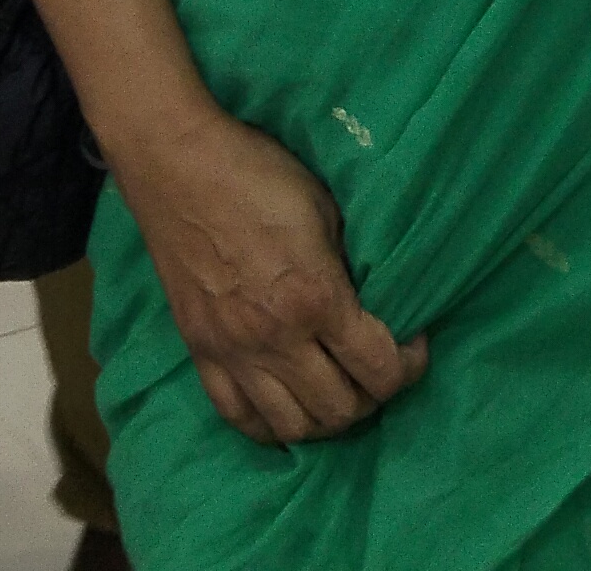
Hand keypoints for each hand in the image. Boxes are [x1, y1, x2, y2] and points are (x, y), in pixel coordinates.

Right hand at [120, 106, 427, 445]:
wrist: (176, 163)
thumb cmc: (258, 173)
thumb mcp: (325, 208)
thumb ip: (349, 265)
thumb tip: (371, 301)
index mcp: (316, 297)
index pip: (379, 367)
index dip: (409, 364)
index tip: (413, 345)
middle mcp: (276, 338)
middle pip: (340, 410)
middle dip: (372, 395)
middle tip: (376, 366)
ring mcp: (233, 352)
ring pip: (292, 427)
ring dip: (325, 417)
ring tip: (335, 388)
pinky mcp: (200, 352)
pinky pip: (239, 417)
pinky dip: (271, 423)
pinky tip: (287, 401)